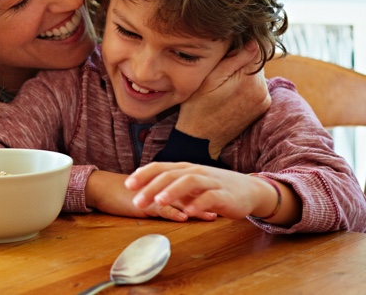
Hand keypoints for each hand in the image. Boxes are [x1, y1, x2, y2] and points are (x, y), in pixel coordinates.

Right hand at [86, 170, 216, 222]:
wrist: (100, 188)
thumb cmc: (120, 192)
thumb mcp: (143, 193)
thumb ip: (157, 195)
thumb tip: (172, 202)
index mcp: (160, 184)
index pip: (185, 188)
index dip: (201, 194)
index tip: (217, 200)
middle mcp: (158, 187)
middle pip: (187, 194)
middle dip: (205, 202)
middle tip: (222, 208)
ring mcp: (152, 195)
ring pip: (177, 201)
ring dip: (194, 209)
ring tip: (210, 216)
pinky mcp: (142, 203)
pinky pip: (159, 208)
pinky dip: (172, 212)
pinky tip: (183, 217)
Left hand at [126, 162, 282, 220]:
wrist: (249, 190)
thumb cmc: (214, 188)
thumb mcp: (190, 184)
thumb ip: (171, 185)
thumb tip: (145, 190)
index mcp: (185, 169)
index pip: (160, 167)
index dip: (143, 175)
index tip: (128, 185)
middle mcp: (196, 172)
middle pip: (170, 175)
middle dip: (152, 187)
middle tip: (137, 201)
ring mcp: (211, 182)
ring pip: (189, 181)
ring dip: (173, 190)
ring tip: (160, 201)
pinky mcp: (225, 195)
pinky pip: (211, 197)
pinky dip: (199, 203)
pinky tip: (189, 212)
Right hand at [177, 42, 270, 158]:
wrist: (200, 138)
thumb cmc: (198, 107)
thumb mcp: (210, 79)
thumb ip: (234, 60)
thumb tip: (254, 42)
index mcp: (251, 81)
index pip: (254, 51)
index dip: (239, 49)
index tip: (224, 55)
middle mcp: (263, 91)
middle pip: (255, 64)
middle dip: (240, 63)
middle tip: (218, 71)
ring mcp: (263, 102)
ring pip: (255, 76)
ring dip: (242, 75)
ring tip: (221, 84)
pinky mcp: (260, 109)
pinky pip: (255, 88)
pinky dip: (244, 87)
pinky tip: (228, 93)